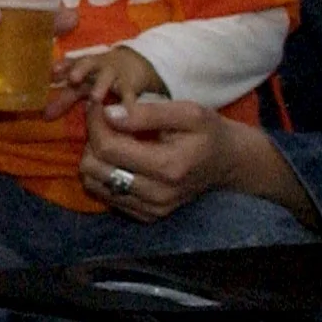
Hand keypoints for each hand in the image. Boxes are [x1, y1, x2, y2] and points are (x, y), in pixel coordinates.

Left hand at [44, 44, 161, 120]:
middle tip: (72, 79)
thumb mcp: (82, 83)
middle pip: (86, 64)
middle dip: (79, 70)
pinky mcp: (128, 85)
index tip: (52, 72)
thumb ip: (64, 99)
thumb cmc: (97, 75)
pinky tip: (126, 110)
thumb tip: (45, 117)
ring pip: (106, 78)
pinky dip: (128, 102)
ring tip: (95, 98)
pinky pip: (128, 93)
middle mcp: (94, 66)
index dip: (60, 66)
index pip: (68, 63)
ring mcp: (112, 74)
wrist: (130, 64)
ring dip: (100, 86)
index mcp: (80, 64)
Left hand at [80, 91, 244, 220]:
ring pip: (94, 183)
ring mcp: (152, 209)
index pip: (107, 148)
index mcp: (168, 167)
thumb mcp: (187, 113)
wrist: (228, 163)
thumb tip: (108, 114)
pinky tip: (121, 158)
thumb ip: (146, 113)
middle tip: (106, 123)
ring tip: (113, 140)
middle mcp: (157, 195)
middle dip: (93, 140)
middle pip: (94, 168)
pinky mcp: (147, 215)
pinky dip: (104, 175)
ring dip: (95, 158)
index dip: (94, 123)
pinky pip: (105, 195)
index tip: (97, 106)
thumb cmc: (209, 133)